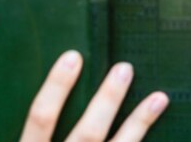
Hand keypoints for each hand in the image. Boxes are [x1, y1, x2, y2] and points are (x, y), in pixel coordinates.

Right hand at [19, 50, 168, 141]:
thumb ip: (32, 134)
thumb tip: (41, 102)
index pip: (40, 118)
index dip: (56, 87)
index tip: (73, 56)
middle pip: (87, 134)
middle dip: (108, 101)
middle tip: (125, 69)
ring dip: (138, 123)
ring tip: (159, 98)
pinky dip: (141, 140)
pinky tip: (156, 124)